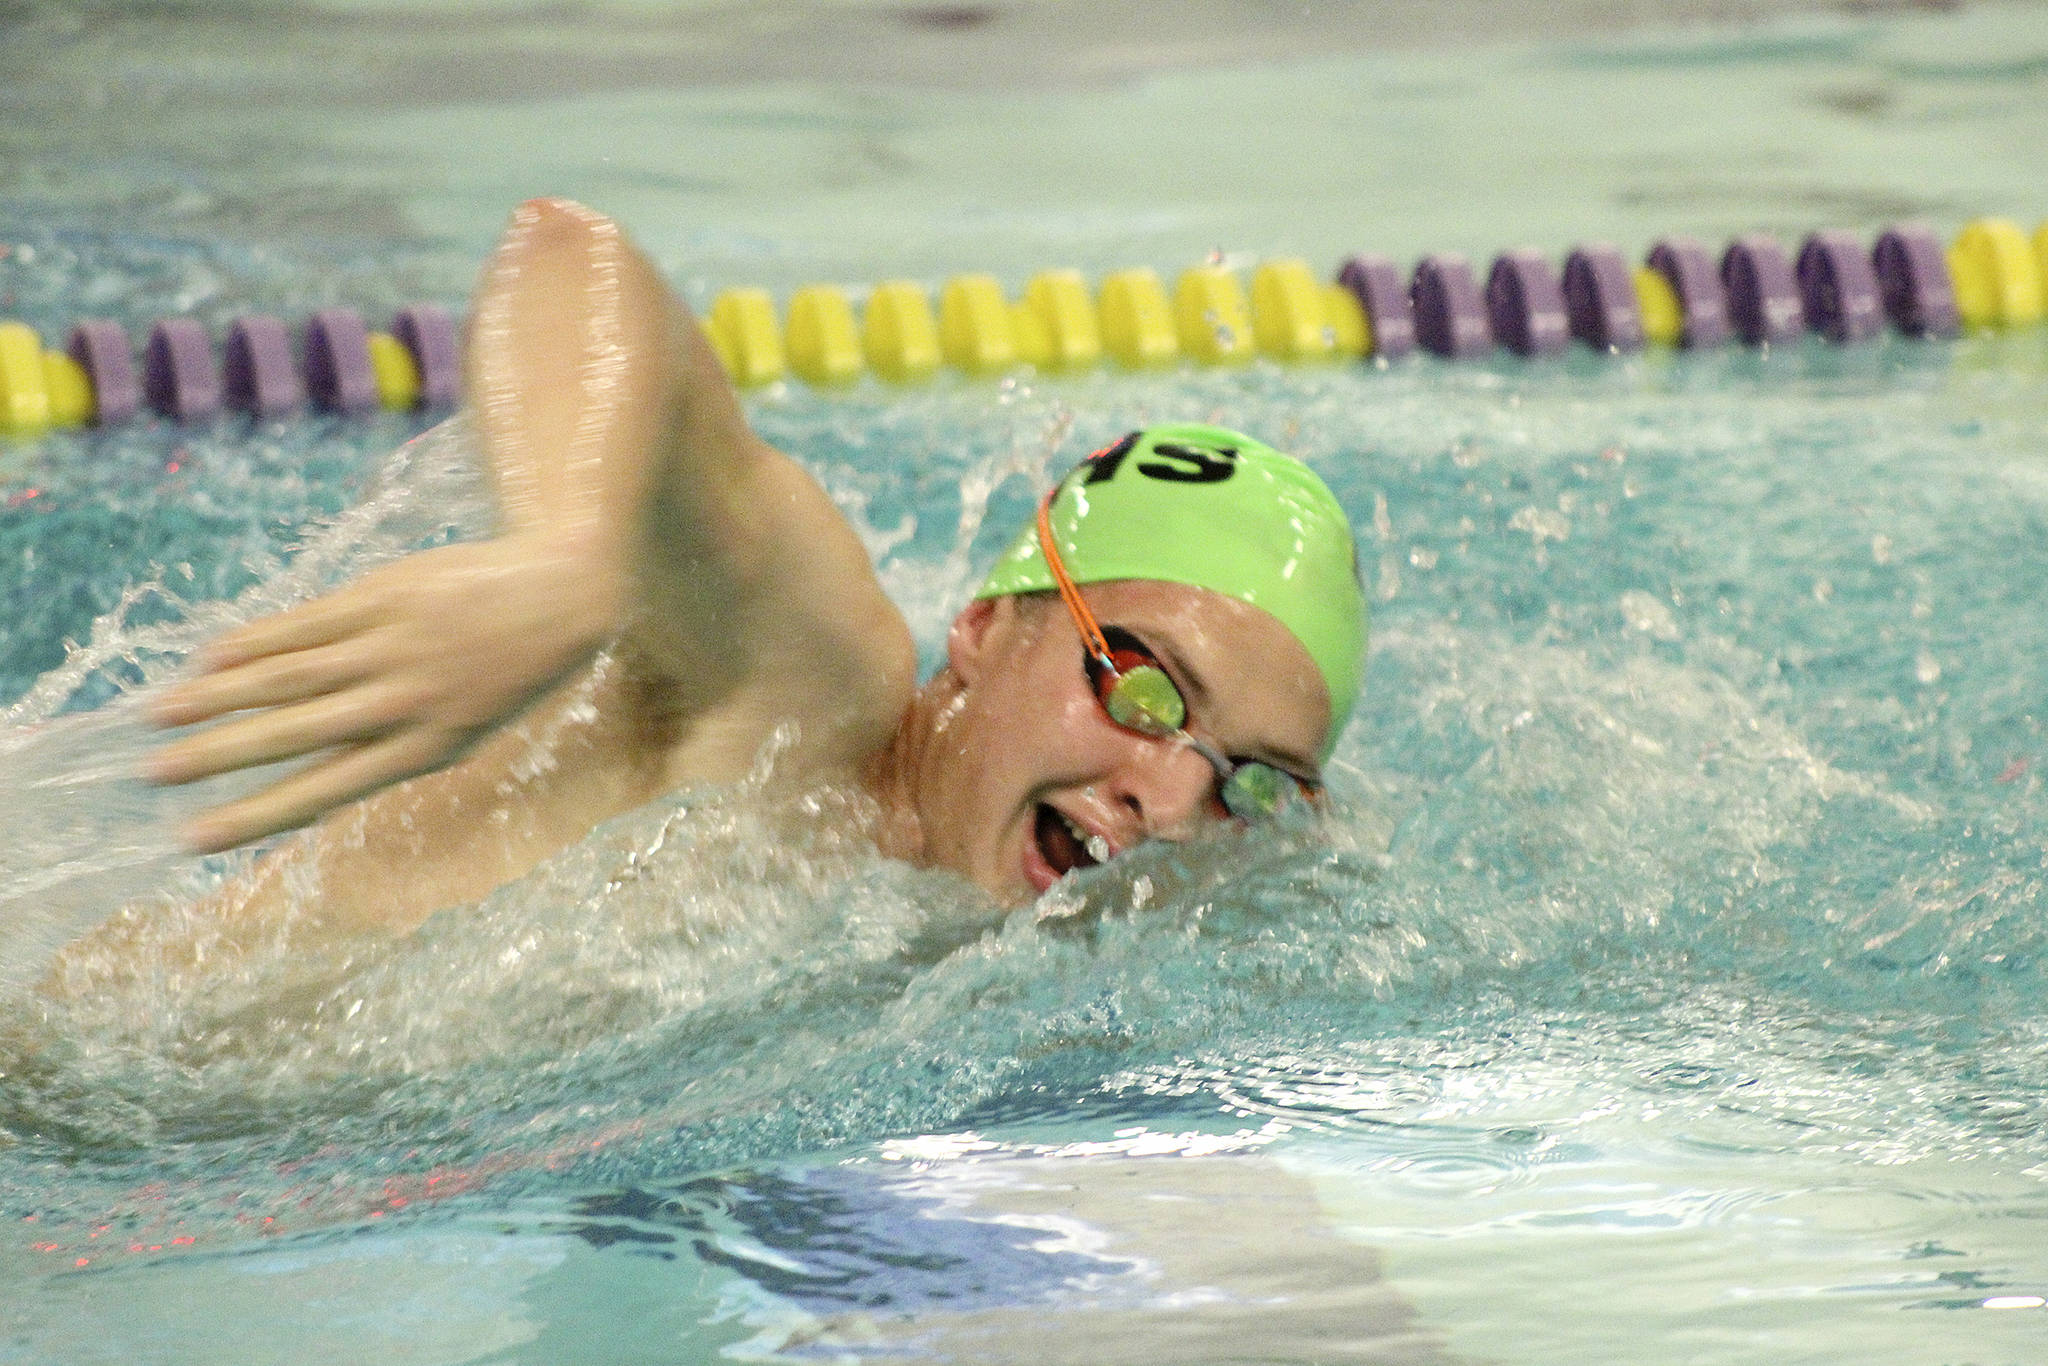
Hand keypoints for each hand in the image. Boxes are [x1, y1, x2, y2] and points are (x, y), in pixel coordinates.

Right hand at [146, 535, 620, 852]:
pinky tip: (209, 657)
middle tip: (153, 776)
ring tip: (159, 717)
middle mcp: (403, 704)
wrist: (571, 593)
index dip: (256, 816)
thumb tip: (316, 751)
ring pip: (286, 679)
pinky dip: (253, 642)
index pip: (325, 791)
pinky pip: (304, 625)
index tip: (196, 838)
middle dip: (217, 758)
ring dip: (216, 699)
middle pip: (291, 737)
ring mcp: (390, 648)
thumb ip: (396, 737)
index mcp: (427, 749)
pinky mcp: (384, 597)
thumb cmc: (517, 665)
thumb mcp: (467, 721)